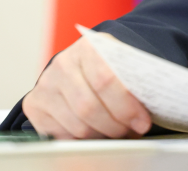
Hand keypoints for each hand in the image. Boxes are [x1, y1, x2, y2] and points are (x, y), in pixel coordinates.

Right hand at [22, 35, 151, 138]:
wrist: (83, 64)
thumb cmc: (111, 66)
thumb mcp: (126, 63)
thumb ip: (136, 81)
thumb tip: (152, 109)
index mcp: (90, 47)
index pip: (106, 80)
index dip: (127, 106)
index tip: (143, 122)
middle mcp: (63, 64)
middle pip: (89, 108)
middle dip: (116, 126)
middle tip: (130, 131)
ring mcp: (46, 84)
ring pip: (77, 125)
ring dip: (102, 135)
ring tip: (116, 131)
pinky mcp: (35, 104)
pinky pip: (62, 135)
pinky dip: (83, 140)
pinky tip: (96, 130)